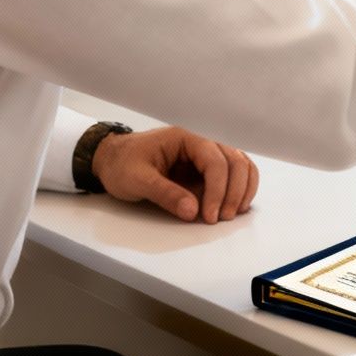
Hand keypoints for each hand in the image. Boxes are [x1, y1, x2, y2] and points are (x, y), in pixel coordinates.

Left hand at [92, 125, 259, 223]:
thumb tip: (193, 211)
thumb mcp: (137, 180)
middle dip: (234, 191)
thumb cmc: (122, 164)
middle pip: (235, 160)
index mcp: (185, 137)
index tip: (210, 216)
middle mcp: (201, 141)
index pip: (214, 160)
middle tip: (223, 217)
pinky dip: (241, 187)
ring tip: (233, 213)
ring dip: (242, 189)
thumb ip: (165, 194)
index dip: (218, 189)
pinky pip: (233, 172)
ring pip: (240, 164)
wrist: (112, 160)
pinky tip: (236, 204)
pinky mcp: (206, 167)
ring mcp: (206, 153)